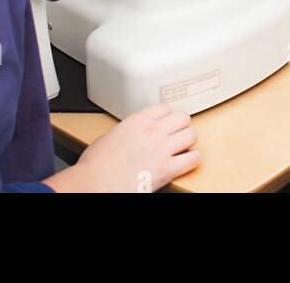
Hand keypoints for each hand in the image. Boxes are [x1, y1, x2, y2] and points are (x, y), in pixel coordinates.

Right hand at [44, 103, 198, 192]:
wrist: (96, 183)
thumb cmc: (96, 165)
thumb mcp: (110, 136)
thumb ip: (127, 131)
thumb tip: (131, 136)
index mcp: (137, 121)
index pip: (164, 108)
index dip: (167, 116)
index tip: (167, 122)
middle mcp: (153, 131)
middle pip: (182, 118)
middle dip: (181, 126)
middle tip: (178, 134)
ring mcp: (162, 149)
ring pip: (191, 135)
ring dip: (189, 141)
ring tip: (183, 147)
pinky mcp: (168, 169)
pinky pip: (193, 158)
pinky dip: (193, 160)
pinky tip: (187, 162)